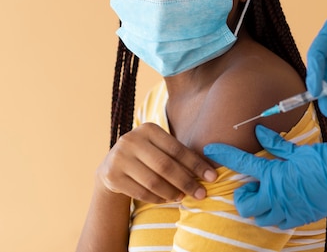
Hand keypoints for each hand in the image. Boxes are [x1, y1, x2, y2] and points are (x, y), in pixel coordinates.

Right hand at [97, 123, 216, 202]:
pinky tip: (167, 199)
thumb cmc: (147, 155)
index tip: (213, 177)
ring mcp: (119, 158)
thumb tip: (208, 172)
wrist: (112, 165)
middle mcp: (131, 140)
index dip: (196, 165)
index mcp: (148, 129)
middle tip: (201, 194)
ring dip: (172, 192)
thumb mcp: (160, 147)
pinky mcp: (111, 176)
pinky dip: (157, 198)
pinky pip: (140, 192)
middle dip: (186, 182)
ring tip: (183, 197)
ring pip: (153, 181)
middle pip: (165, 166)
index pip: (177, 149)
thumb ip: (179, 154)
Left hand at [203, 124, 326, 228]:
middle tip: (253, 185)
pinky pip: (279, 222)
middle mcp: (277, 195)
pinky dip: (276, 214)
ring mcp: (289, 210)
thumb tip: (259, 133)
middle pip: (245, 205)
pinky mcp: (301, 218)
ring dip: (259, 207)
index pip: (242, 163)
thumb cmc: (326, 159)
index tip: (211, 148)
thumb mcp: (299, 150)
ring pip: (260, 218)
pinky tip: (284, 202)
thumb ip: (276, 145)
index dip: (224, 154)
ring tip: (268, 194)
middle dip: (243, 196)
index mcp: (275, 174)